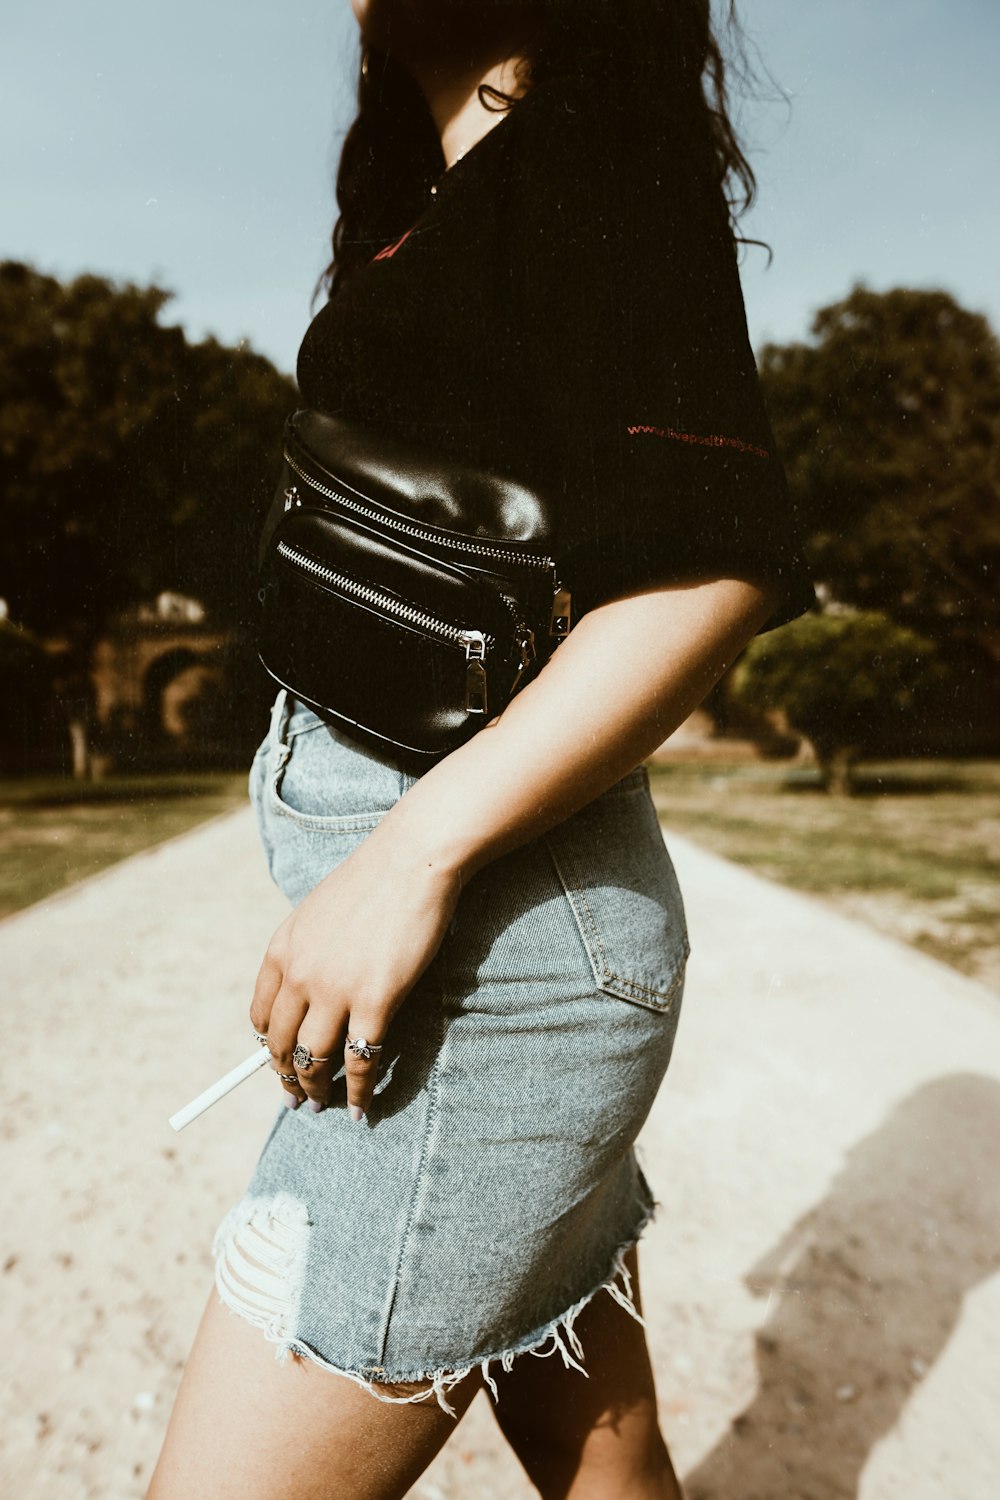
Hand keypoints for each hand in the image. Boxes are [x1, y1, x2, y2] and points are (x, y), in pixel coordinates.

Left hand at [249, 821, 460, 1118]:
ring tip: (322, 1107)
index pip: (260, 1016)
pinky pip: (359, 1061)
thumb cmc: (375, 880)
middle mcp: (299, 975)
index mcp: (281, 950)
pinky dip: (357, 1092)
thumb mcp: (320, 912)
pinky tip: (359, 1107)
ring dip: (316, 1091)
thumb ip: (308, 951)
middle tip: (297, 1098)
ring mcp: (334, 991)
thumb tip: (312, 988)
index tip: (278, 1061)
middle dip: (286, 1079)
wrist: (412, 860)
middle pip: (281, 1045)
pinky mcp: (374, 1003)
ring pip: (313, 1060)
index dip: (267, 1047)